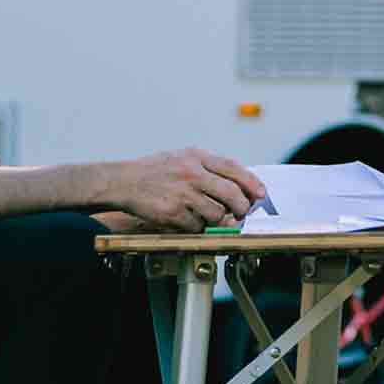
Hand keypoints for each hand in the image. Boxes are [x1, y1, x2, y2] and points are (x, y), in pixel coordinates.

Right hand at [105, 147, 266, 232]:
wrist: (123, 181)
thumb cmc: (155, 171)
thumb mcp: (183, 158)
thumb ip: (208, 169)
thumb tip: (238, 186)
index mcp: (196, 157)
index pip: (233, 168)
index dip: (251, 182)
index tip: (260, 194)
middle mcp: (191, 173)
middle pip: (231, 194)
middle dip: (242, 207)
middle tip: (242, 213)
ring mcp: (182, 194)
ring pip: (216, 213)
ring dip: (216, 219)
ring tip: (206, 215)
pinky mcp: (172, 213)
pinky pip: (196, 226)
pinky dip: (196, 226)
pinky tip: (186, 219)